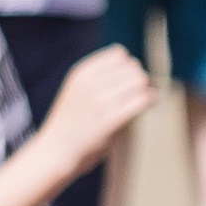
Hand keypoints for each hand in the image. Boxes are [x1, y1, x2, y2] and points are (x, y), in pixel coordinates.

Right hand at [38, 43, 157, 171]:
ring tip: (146, 99)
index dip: (128, 65)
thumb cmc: (71, 123)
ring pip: (139, 80)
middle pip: (132, 66)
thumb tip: (137, 69)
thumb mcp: (78, 90)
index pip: (119, 54)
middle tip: (140, 92)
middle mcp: (91, 83)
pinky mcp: (111, 119)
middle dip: (139, 77)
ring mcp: (100, 101)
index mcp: (82, 73)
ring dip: (147, 88)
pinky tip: (150, 104)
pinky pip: (142, 99)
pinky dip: (150, 99)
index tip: (129, 80)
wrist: (55, 151)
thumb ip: (100, 78)